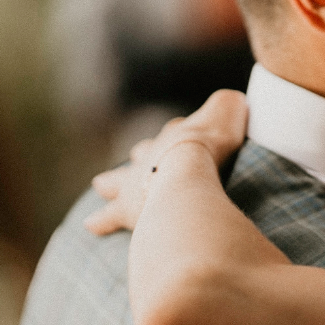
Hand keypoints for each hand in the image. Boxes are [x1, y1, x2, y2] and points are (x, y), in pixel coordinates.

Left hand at [84, 89, 248, 235]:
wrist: (186, 169)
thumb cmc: (210, 143)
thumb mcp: (228, 112)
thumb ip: (228, 106)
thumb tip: (233, 100)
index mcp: (175, 138)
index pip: (175, 135)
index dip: (182, 136)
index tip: (185, 137)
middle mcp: (150, 158)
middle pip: (142, 155)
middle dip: (140, 158)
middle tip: (132, 159)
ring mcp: (136, 183)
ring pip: (117, 183)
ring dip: (111, 185)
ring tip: (99, 186)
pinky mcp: (128, 209)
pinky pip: (109, 216)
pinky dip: (101, 221)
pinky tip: (90, 225)